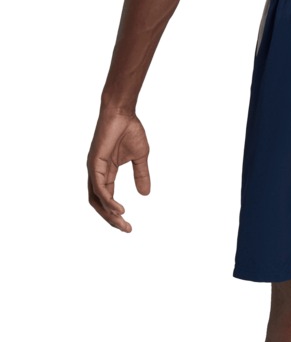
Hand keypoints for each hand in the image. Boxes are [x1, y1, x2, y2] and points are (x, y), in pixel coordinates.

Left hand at [87, 109, 150, 230]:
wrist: (123, 112)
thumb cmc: (130, 130)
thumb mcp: (140, 158)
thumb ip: (141, 175)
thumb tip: (145, 195)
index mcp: (106, 172)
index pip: (107, 199)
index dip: (116, 214)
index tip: (129, 226)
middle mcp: (97, 172)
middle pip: (99, 204)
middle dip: (111, 219)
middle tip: (126, 230)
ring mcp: (94, 168)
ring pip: (96, 199)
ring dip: (108, 214)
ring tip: (122, 223)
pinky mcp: (94, 162)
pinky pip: (99, 187)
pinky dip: (108, 200)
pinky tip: (119, 209)